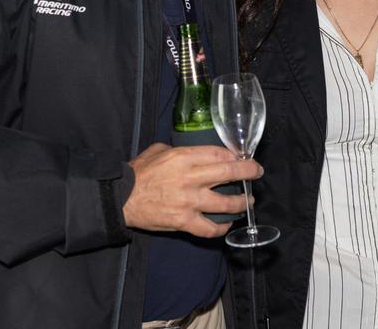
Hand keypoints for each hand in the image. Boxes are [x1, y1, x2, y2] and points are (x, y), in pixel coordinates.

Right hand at [123, 143, 261, 237]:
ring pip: (226, 203)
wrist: (121, 198)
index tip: (243, 158)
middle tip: (257, 172)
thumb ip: (181, 149)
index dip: (236, 156)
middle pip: (230, 173)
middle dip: (250, 172)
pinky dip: (221, 228)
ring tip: (248, 202)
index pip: (220, 153)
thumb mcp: (159, 150)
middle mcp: (191, 178)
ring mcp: (189, 202)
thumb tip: (198, 151)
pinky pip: (210, 228)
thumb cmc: (139, 172)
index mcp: (184, 157)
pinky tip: (227, 225)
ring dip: (242, 202)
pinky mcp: (184, 221)